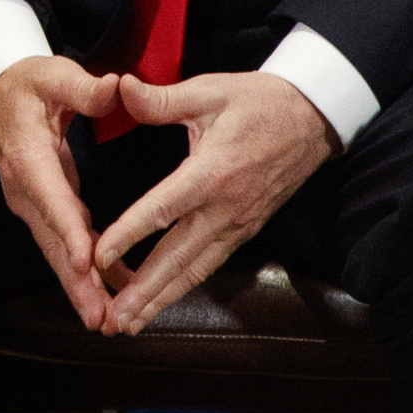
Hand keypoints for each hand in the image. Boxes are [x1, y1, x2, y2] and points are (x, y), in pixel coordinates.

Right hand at [0, 52, 138, 328]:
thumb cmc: (28, 86)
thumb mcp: (53, 74)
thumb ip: (84, 88)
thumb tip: (116, 87)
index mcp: (29, 156)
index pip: (50, 198)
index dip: (67, 232)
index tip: (84, 263)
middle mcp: (26, 190)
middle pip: (51, 241)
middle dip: (75, 281)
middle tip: (98, 317)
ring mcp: (33, 205)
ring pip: (57, 252)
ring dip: (81, 288)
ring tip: (108, 321)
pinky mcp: (44, 211)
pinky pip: (66, 246)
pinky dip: (89, 273)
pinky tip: (118, 293)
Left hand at [85, 66, 337, 333]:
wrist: (314, 118)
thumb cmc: (258, 101)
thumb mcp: (209, 90)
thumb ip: (162, 99)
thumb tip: (120, 87)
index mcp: (211, 173)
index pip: (162, 210)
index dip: (128, 235)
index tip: (98, 257)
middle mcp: (225, 209)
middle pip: (178, 258)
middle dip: (143, 292)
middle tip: (111, 320)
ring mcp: (238, 225)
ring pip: (194, 270)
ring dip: (161, 299)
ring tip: (129, 324)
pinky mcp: (246, 230)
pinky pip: (209, 264)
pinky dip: (183, 285)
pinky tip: (161, 300)